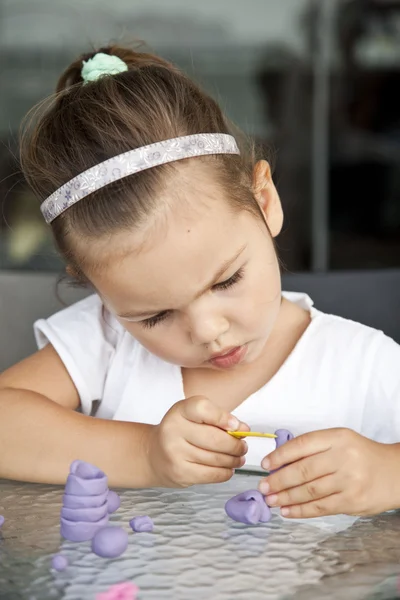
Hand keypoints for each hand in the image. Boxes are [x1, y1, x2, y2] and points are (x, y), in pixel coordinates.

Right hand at [147, 396, 248, 487]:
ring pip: (215, 459)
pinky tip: (229, 468)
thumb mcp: (194, 416)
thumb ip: (218, 418)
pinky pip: (211, 475)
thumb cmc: (181, 432)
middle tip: (243, 447)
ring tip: (238, 458)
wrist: (154, 454)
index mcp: (179, 411)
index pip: (202, 408)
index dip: (223, 417)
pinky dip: (225, 472)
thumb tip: (244, 429)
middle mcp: (173, 430)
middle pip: (214, 438)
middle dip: (235, 445)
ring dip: (233, 460)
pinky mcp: (180, 473)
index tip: (237, 426)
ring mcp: (175, 453)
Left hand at [258, 428, 399, 517]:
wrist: (394, 473)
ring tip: (271, 500)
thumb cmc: (361, 455)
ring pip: (310, 491)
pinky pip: (321, 507)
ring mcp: (349, 481)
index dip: (280, 456)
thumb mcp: (340, 441)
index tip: (265, 465)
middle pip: (303, 470)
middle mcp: (343, 457)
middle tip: (263, 487)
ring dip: (286, 497)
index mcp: (337, 438)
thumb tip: (280, 463)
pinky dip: (301, 510)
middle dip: (279, 480)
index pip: (302, 445)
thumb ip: (314, 449)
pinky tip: (288, 511)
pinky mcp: (352, 501)